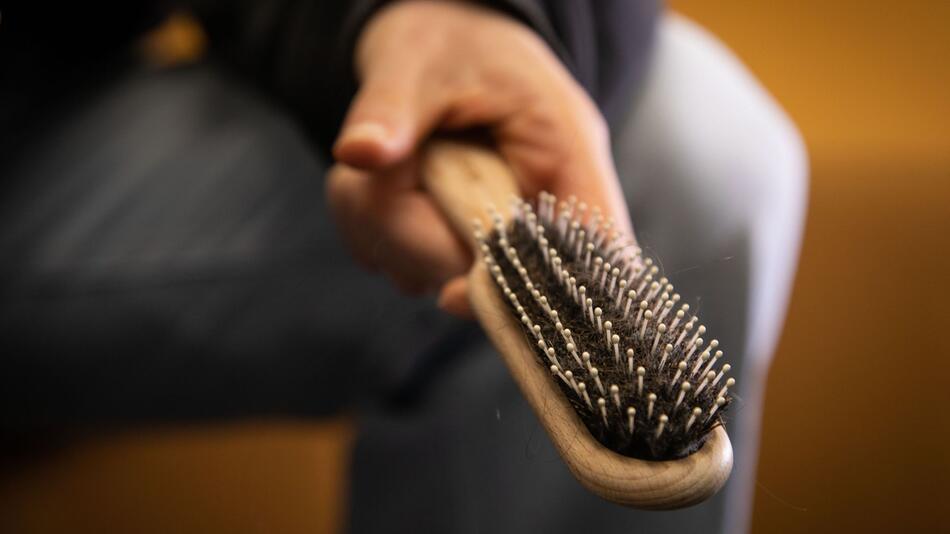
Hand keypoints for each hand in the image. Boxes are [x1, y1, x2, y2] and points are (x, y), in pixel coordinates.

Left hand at [327, 0, 631, 316]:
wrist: (447, 33)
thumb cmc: (444, 41)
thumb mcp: (414, 63)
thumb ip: (391, 110)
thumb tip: (360, 153)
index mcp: (564, 146)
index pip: (588, 243)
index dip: (534, 287)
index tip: (451, 296)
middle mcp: (550, 192)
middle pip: (509, 275)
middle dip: (425, 249)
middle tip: (370, 199)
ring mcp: (515, 218)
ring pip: (457, 276)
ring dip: (396, 245)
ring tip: (367, 185)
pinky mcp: (478, 232)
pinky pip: (428, 266)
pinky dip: (386, 242)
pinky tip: (370, 196)